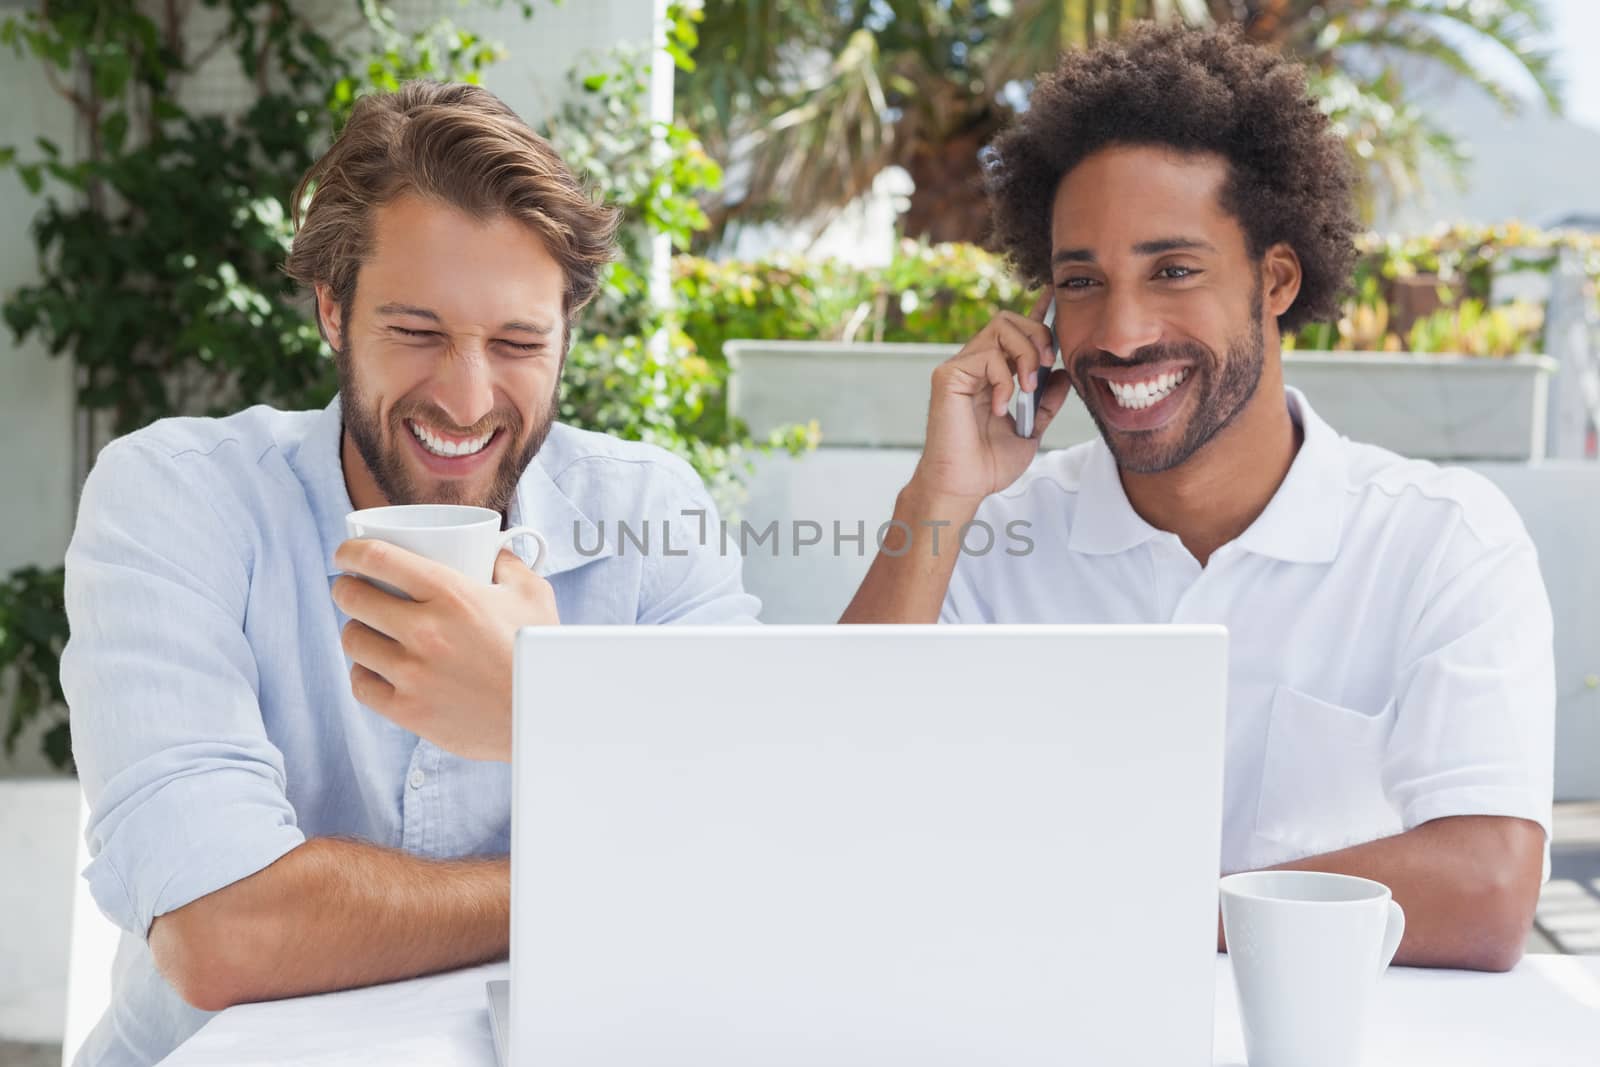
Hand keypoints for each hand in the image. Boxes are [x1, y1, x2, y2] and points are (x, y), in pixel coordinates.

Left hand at [330, 540, 558, 760]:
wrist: (544, 717)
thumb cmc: (537, 654)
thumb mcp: (533, 594)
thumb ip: (507, 563)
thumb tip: (489, 549)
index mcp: (451, 594)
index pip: (378, 559)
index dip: (351, 552)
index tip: (348, 554)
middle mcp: (425, 632)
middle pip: (353, 598)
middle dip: (347, 588)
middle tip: (354, 589)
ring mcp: (413, 674)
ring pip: (353, 640)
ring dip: (356, 630)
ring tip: (370, 630)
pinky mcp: (409, 711)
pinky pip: (361, 683)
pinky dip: (363, 671)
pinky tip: (376, 666)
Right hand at [910, 290, 1073, 505]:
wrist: (964, 485)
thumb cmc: (988, 463)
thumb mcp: (1031, 429)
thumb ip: (1046, 401)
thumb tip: (1063, 373)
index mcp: (993, 374)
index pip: (1014, 333)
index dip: (1035, 313)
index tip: (1054, 297)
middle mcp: (974, 365)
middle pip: (1008, 319)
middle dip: (1037, 335)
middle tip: (1046, 366)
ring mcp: (960, 368)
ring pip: (1000, 329)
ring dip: (1025, 356)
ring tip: (1026, 390)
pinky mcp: (948, 375)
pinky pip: (986, 356)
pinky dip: (1004, 380)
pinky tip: (1000, 408)